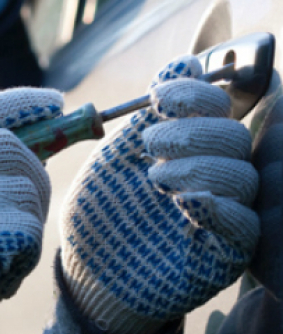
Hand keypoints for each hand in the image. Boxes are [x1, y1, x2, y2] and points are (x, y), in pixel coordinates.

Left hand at [61, 56, 259, 333]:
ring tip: (155, 179)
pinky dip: (217, 207)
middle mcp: (217, 172)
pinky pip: (245, 224)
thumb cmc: (101, 210)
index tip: (161, 97)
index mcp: (193, 144)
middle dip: (192, 131)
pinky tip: (186, 202)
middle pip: (236, 136)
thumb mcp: (116, 155)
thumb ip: (149, 115)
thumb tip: (186, 63)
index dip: (199, 92)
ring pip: (242, 174)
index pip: (224, 104)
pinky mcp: (228, 252)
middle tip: (151, 146)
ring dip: (197, 167)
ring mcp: (227, 212)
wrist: (88, 270)